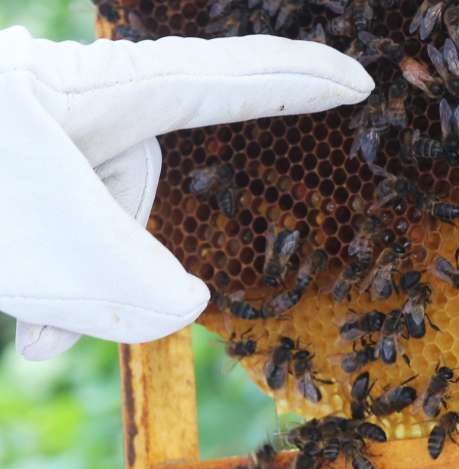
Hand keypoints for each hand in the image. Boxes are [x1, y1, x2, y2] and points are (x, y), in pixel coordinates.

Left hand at [0, 26, 373, 359]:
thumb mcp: (46, 256)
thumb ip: (131, 289)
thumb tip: (187, 305)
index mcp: (109, 91)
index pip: (234, 80)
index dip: (306, 81)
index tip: (361, 83)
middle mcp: (90, 99)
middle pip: (178, 132)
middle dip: (206, 170)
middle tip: (292, 144)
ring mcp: (57, 128)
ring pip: (111, 201)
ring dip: (94, 272)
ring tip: (49, 320)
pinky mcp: (31, 162)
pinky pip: (71, 224)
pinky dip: (62, 281)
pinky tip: (36, 332)